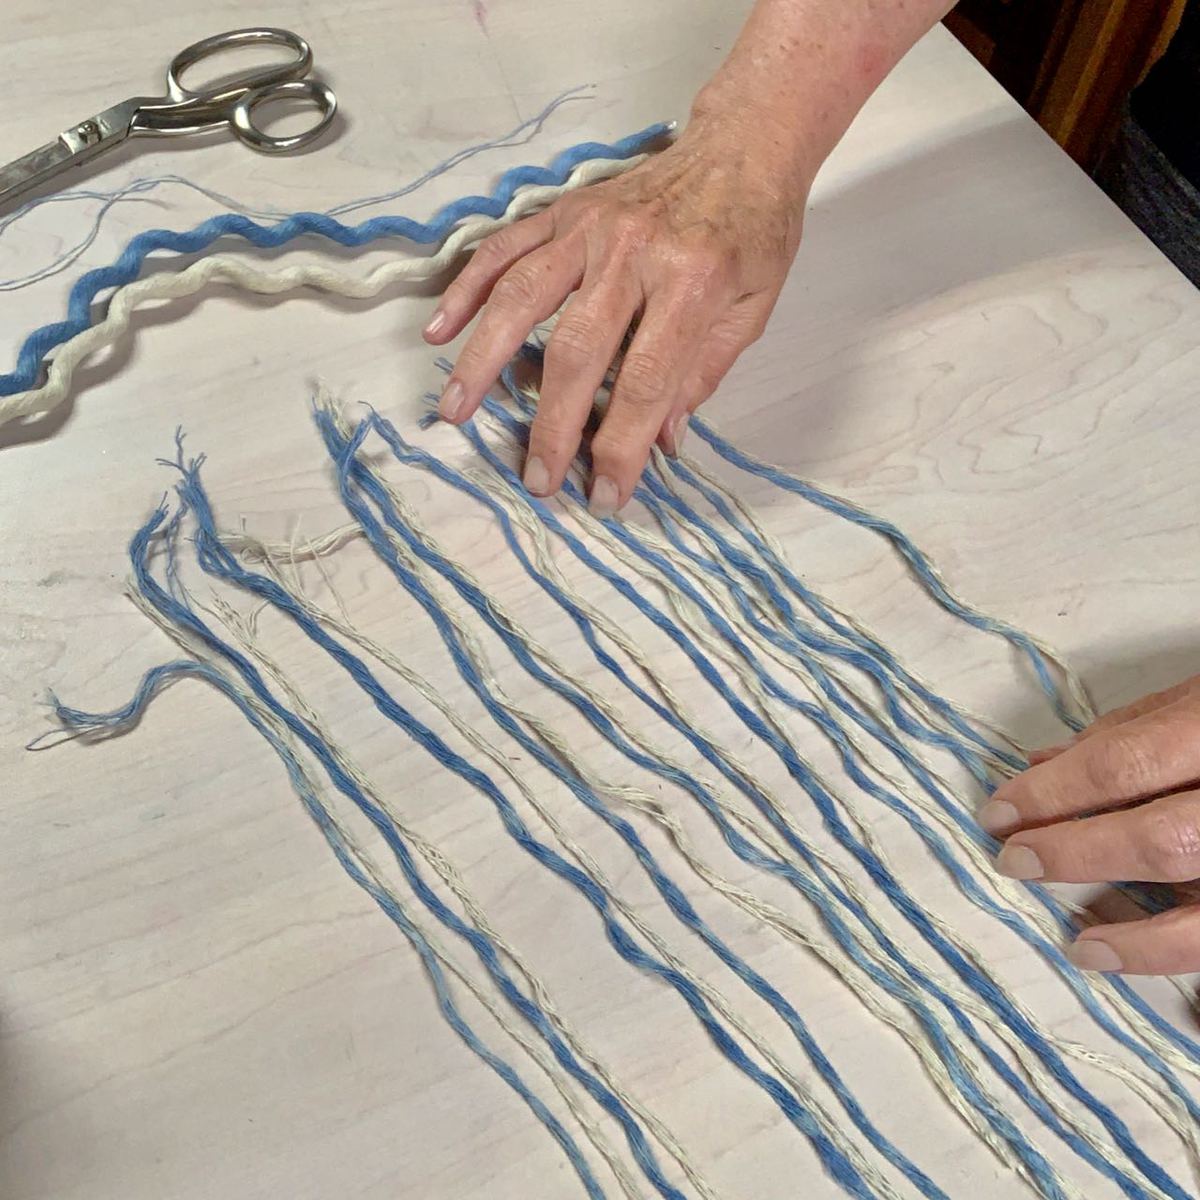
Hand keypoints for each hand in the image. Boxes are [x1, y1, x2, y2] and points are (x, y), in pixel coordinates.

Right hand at [423, 113, 810, 515]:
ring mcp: (591, 227)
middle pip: (577, 351)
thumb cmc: (754, 235)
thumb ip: (704, 376)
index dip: (622, 447)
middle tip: (536, 478)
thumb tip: (661, 443)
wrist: (743, 147)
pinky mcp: (564, 211)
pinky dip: (467, 289)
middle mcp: (633, 252)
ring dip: (482, 360)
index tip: (604, 494)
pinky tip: (439, 331)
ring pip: (522, 298)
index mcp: (693, 282)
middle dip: (552, 425)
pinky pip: (504, 249)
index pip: (647, 382)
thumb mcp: (753, 311)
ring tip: (454, 412)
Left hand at [980, 675, 1199, 974]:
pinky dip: (1192, 956)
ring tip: (1082, 948)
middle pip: (1163, 839)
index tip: (996, 813)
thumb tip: (1041, 765)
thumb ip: (1130, 731)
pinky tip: (1165, 979)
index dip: (1052, 794)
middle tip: (1013, 862)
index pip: (1123, 765)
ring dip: (1144, 941)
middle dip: (1077, 855)